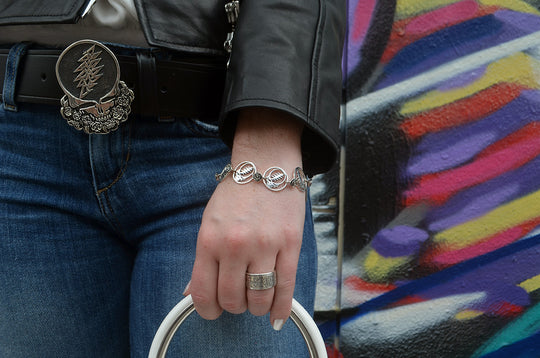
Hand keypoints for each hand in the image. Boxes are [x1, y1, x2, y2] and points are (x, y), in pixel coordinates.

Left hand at [185, 108, 305, 329]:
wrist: (266, 165)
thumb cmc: (235, 194)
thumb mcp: (209, 222)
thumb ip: (202, 260)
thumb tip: (190, 293)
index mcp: (209, 240)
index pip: (203, 291)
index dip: (207, 310)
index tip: (212, 311)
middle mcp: (234, 246)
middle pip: (232, 299)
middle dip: (234, 307)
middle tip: (238, 300)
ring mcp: (264, 246)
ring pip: (259, 298)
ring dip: (256, 308)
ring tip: (256, 300)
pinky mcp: (290, 244)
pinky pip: (286, 287)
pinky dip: (281, 309)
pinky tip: (277, 317)